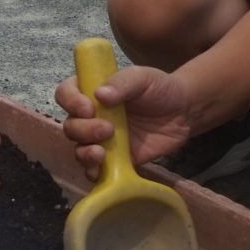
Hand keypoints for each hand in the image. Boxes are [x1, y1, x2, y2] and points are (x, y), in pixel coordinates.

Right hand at [55, 62, 199, 177]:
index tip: (88, 107)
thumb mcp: (144, 77)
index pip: (66, 94)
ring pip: (79, 149)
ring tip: (102, 152)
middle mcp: (91, 117)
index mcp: (92, 92)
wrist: (183, 113)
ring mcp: (101, 140)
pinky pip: (95, 170)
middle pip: (71, 125)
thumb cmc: (160, 89)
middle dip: (83, 129)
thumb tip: (100, 95)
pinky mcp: (114, 161)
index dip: (71, 101)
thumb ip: (123, 82)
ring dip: (85, 152)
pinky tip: (101, 170)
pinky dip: (93, 172)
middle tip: (107, 129)